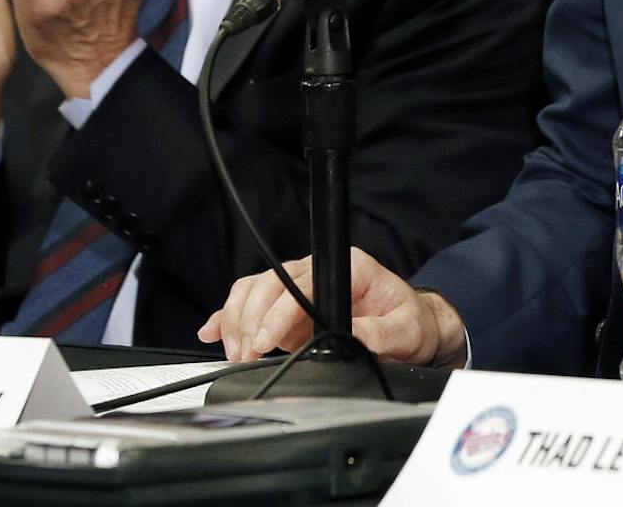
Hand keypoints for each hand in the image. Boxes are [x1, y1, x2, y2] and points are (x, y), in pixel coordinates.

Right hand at [198, 247, 467, 366]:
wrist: (410, 327)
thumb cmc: (409, 323)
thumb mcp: (405, 331)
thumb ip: (380, 334)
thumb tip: (353, 336)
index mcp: (350, 267)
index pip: (303, 284)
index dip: (278, 312)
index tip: (265, 342)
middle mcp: (320, 271)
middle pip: (269, 284)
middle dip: (251, 321)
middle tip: (247, 355)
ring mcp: (300, 287)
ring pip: (253, 291)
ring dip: (237, 322)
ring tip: (237, 354)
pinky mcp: (288, 307)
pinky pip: (250, 303)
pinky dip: (227, 318)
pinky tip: (211, 333)